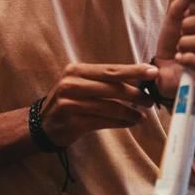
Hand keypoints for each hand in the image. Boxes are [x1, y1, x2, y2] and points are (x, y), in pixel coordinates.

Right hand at [40, 62, 156, 147]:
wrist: (42, 124)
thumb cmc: (69, 101)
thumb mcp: (82, 84)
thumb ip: (105, 81)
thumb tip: (138, 80)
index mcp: (76, 70)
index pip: (110, 70)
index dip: (133, 71)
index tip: (152, 72)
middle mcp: (71, 84)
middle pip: (111, 88)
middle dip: (135, 94)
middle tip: (150, 100)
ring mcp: (70, 103)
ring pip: (109, 107)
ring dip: (129, 112)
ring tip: (142, 116)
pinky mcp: (72, 122)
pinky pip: (102, 122)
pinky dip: (119, 123)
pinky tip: (130, 123)